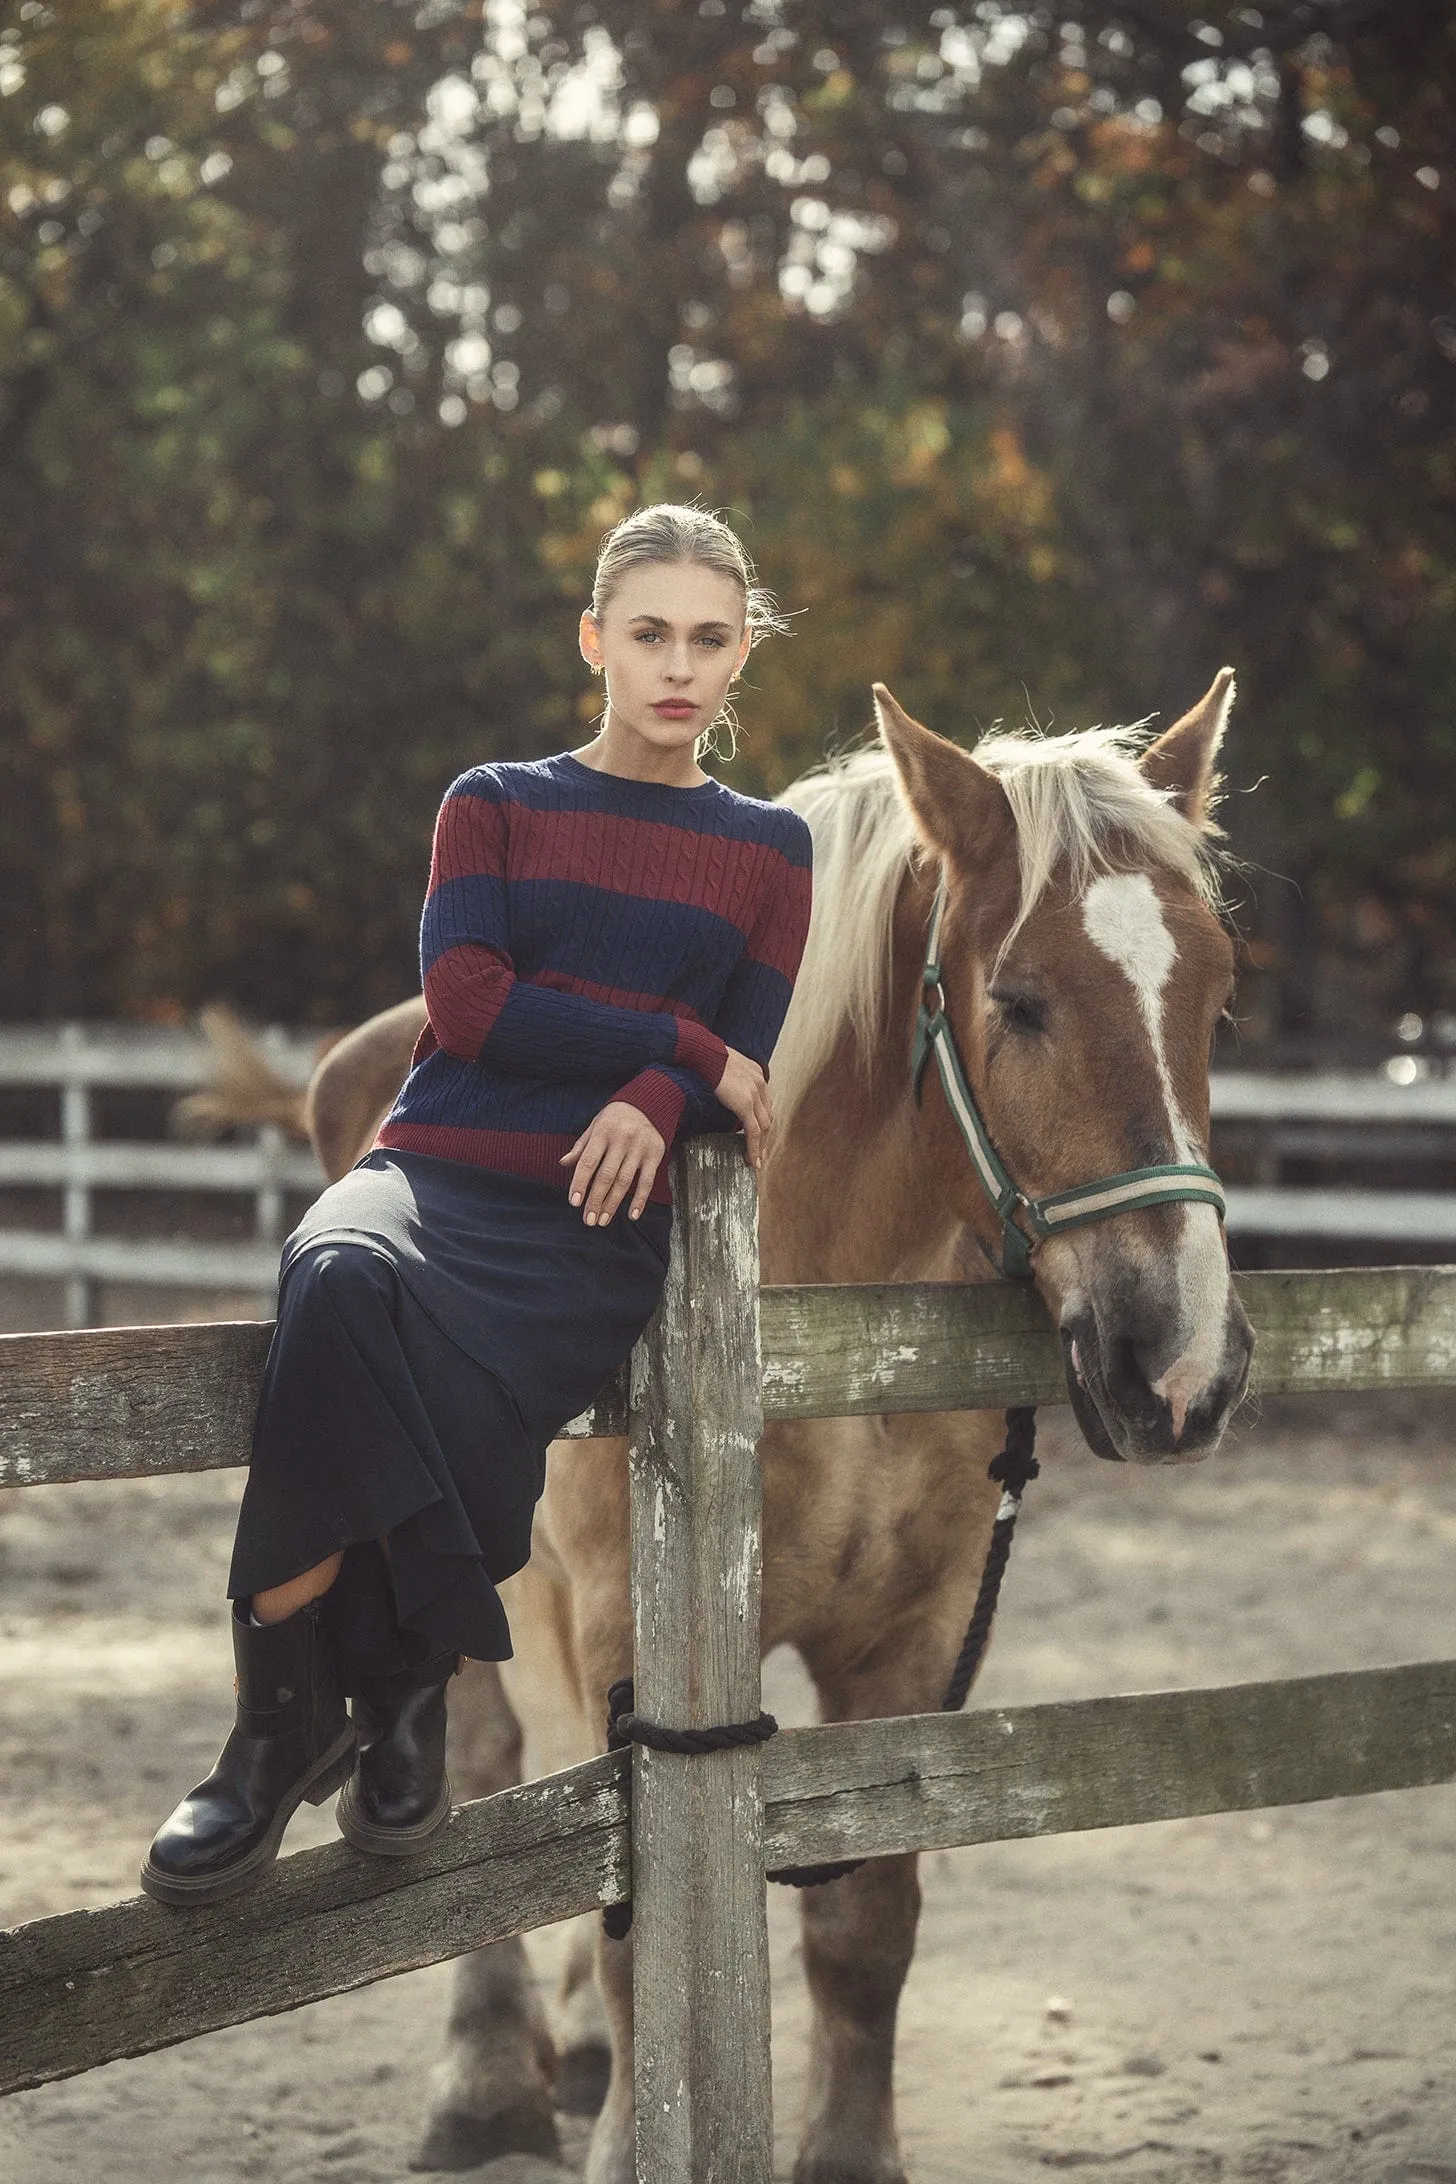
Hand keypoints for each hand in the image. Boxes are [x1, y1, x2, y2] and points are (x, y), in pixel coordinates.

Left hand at [559, 1102, 666, 1224]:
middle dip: (596, 1200)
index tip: (574, 1202)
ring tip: (603, 1220)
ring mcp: (639, 1149)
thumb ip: (581, 1146)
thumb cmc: (616, 1118)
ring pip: (624, 1181)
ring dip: (613, 1204)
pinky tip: (632, 1215)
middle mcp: (621, 1141)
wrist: (649, 1103)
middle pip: (606, 1176)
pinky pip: (647, 1181)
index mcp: (602, 1133)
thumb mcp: (595, 1125)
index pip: (588, 1162)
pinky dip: (640, 1200)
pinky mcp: (654, 1155)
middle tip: (588, 1220)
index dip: (580, 1183)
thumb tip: (563, 1163)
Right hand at [713, 1046, 772, 1169]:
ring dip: (760, 1145)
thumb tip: (721, 1088)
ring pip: (764, 1127)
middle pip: (767, 1116)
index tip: (758, 1133)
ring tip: (755, 1160)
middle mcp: (760, 1083)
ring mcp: (754, 1094)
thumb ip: (728, 1078)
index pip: (764, 1102)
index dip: (761, 1119)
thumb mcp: (722, 1066)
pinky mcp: (746, 1105)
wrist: (702, 1052)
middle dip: (765, 1136)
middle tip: (760, 1152)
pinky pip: (753, 1132)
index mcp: (756, 1073)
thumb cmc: (705, 1056)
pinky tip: (751, 1159)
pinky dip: (753, 1147)